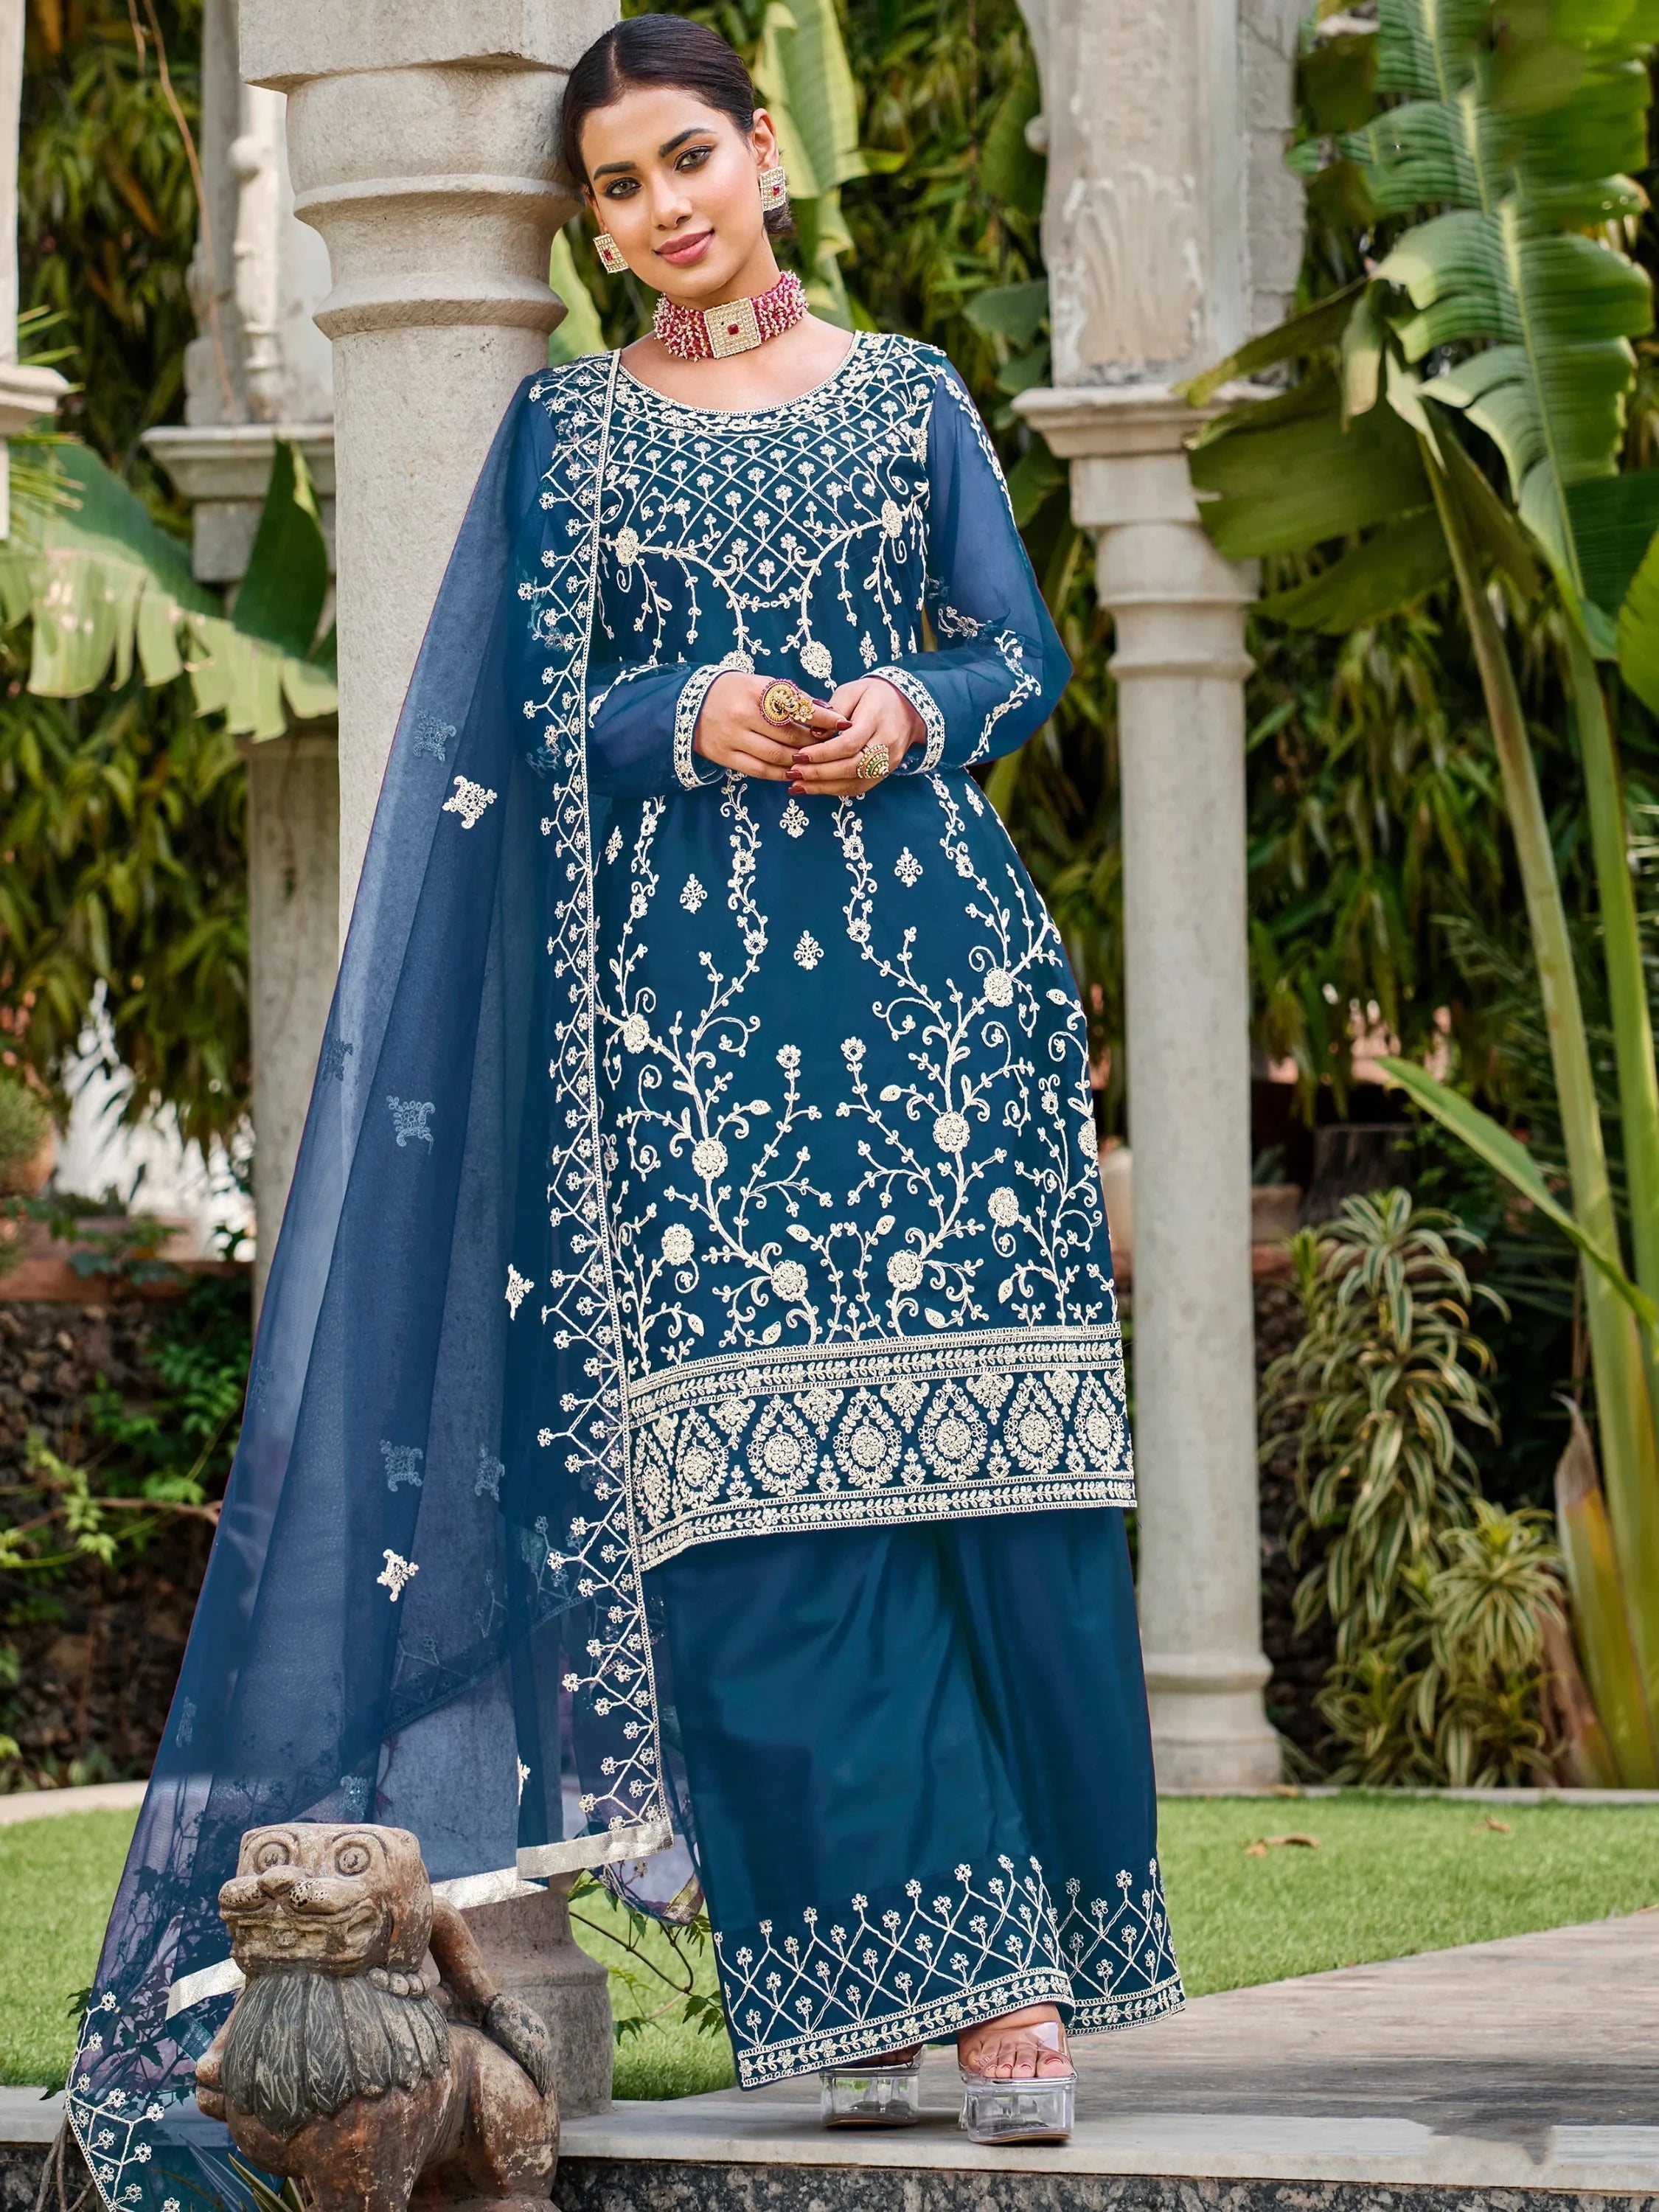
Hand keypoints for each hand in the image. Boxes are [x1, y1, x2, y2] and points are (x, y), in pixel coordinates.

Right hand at [693, 671, 848, 780]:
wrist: (690, 704)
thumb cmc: (735, 691)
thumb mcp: (760, 684)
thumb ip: (790, 697)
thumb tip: (826, 709)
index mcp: (756, 692)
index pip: (797, 707)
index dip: (823, 717)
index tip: (843, 723)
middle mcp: (744, 715)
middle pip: (790, 736)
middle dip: (815, 743)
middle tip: (831, 745)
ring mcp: (733, 738)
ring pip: (777, 756)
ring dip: (800, 761)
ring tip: (815, 761)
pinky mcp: (726, 756)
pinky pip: (760, 770)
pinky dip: (781, 773)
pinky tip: (794, 772)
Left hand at [789, 677, 924, 797]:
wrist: (908, 707)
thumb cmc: (873, 695)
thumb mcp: (852, 692)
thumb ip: (833, 711)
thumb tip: (813, 734)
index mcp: (877, 719)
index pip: (849, 743)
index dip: (822, 753)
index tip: (798, 755)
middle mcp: (886, 744)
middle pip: (852, 766)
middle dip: (819, 773)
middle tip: (793, 773)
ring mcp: (889, 761)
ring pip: (855, 782)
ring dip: (824, 787)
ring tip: (797, 786)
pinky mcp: (885, 772)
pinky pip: (859, 787)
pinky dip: (835, 790)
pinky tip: (814, 788)